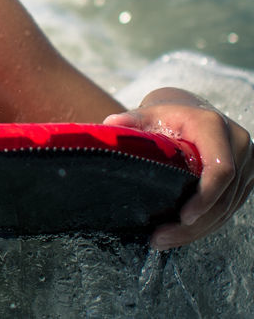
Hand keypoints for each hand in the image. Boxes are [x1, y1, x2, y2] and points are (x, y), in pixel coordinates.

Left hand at [103, 87, 252, 248]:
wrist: (190, 110)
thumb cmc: (167, 114)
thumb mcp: (148, 113)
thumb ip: (131, 120)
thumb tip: (111, 125)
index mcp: (214, 127)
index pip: (220, 169)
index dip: (204, 197)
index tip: (183, 217)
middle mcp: (238, 146)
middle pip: (223, 196)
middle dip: (194, 224)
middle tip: (160, 238)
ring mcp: (246, 165)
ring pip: (226, 208)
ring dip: (197, 231)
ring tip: (163, 240)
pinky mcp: (244, 181)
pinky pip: (227, 209)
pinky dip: (204, 225)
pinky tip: (179, 234)